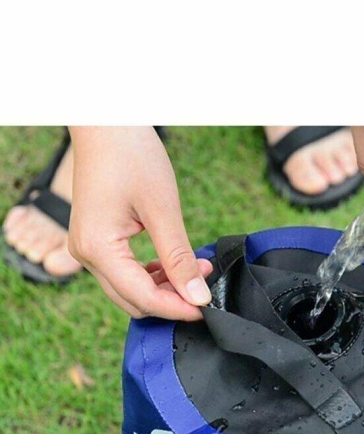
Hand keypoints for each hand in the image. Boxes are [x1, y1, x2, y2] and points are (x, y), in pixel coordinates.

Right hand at [68, 127, 212, 320]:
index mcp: (98, 249)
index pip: (143, 298)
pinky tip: (176, 265)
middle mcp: (86, 256)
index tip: (208, 309)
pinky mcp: (97, 242)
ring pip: (130, 291)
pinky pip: (126, 274)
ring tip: (197, 271)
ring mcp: (88, 250)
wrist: (107, 124)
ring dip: (165, 289)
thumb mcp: (163, 210)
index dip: (178, 308)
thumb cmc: (132, 156)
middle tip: (206, 288)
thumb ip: (179, 257)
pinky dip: (152, 276)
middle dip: (172, 301)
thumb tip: (197, 296)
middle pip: (134, 301)